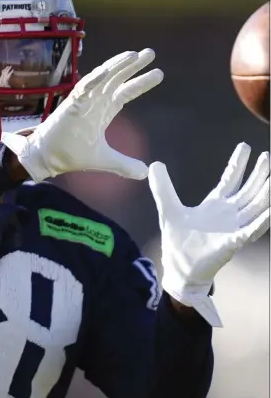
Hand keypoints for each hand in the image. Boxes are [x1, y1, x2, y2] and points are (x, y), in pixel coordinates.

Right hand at [1, 49, 162, 181]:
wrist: (48, 158)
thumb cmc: (71, 154)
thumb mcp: (104, 159)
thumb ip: (124, 164)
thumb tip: (145, 173)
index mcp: (103, 111)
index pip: (125, 93)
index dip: (140, 83)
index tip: (158, 74)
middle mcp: (95, 102)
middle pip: (116, 79)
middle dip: (133, 66)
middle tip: (150, 53)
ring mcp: (83, 101)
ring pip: (102, 77)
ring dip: (116, 66)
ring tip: (133, 54)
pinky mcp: (70, 104)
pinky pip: (84, 87)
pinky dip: (95, 78)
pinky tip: (107, 70)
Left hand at [149, 143, 269, 326]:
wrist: (180, 269)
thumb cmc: (178, 241)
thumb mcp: (168, 209)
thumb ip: (163, 188)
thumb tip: (154, 164)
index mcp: (215, 205)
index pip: (230, 180)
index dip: (238, 164)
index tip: (245, 146)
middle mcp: (228, 214)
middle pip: (248, 190)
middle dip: (258, 174)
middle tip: (267, 155)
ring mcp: (233, 228)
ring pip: (255, 206)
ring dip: (265, 192)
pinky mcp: (232, 243)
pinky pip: (252, 230)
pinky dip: (262, 220)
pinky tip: (270, 210)